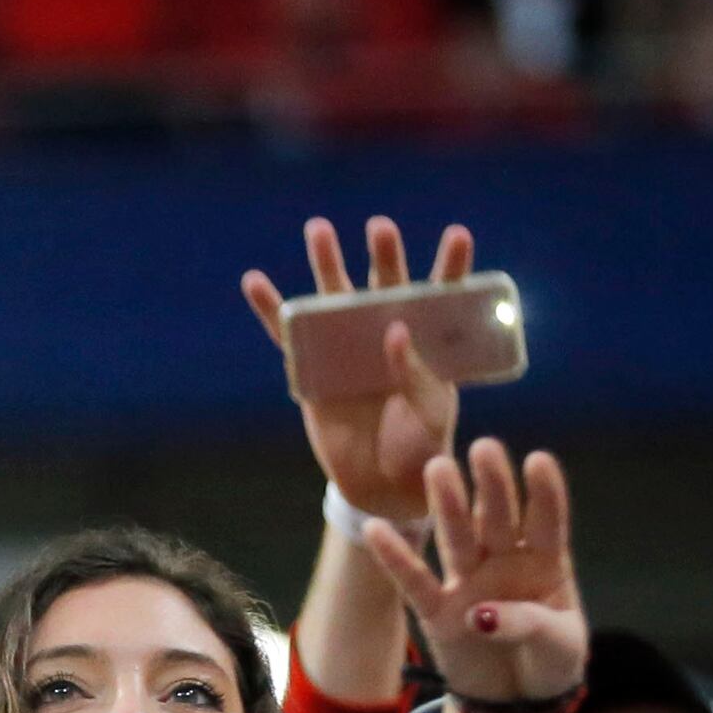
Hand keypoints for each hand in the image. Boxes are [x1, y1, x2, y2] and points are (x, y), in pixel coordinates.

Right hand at [240, 213, 469, 522]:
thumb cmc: (420, 444)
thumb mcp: (430, 412)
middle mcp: (386, 334)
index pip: (443, 296)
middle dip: (384, 255)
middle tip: (381, 228)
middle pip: (384, 284)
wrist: (384, 484)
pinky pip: (289, 336)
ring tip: (319, 228)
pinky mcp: (315, 369)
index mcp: (425, 341)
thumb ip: (415, 373)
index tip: (458, 234)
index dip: (450, 265)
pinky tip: (255, 282)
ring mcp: (348, 349)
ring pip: (335, 298)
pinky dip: (270, 310)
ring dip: (327, 263)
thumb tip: (393, 331)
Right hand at [362, 441, 586, 705]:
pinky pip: (415, 582)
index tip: (538, 461)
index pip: (546, 522)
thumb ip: (529, 623)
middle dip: (492, 485)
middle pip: (498, 518)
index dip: (544, 494)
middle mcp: (505, 562)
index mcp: (546, 563)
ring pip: (459, 538)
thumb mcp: (560, 645)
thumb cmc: (550, 661)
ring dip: (449, 505)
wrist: (518, 702)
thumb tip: (481, 614)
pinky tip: (375, 527)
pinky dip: (396, 558)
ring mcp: (469, 582)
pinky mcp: (438, 611)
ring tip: (440, 468)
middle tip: (484, 448)